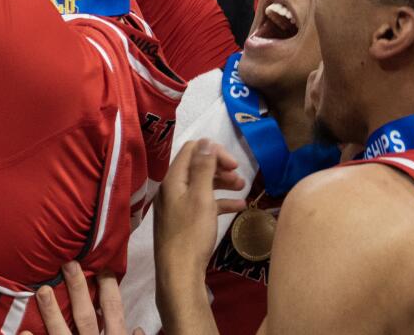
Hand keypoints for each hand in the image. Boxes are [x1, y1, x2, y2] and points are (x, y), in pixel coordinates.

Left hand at [29, 263, 141, 334]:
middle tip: (68, 263)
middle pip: (86, 316)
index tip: (101, 264)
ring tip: (43, 291)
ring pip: (62, 333)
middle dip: (77, 289)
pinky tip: (24, 330)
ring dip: (52, 312)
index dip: (109, 288)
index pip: (113, 311)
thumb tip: (139, 329)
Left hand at [154, 139, 246, 280]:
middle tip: (240, 176)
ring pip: (200, 185)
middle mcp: (171, 188)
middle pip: (196, 167)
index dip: (214, 151)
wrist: (179, 272)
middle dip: (219, 167)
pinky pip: (201, 203)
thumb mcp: (201, 197)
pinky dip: (218, 201)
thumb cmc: (191, 233)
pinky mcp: (183, 220)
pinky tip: (238, 207)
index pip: (192, 150)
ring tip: (242, 188)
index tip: (234, 163)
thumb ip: (203, 168)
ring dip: (221, 183)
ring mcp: (176, 205)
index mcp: (172, 179)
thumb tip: (206, 141)